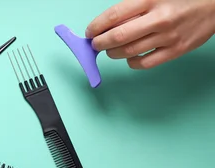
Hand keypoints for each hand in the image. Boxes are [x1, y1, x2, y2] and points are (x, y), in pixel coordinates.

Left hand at [86, 0, 214, 68]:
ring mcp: (168, 36)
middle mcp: (159, 18)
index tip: (90, 32)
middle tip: (96, 44)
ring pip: (129, 52)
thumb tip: (107, 21)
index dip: (96, 26)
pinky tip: (130, 57)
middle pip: (118, 37)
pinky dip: (132, 62)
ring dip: (114, 53)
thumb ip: (133, 5)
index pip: (114, 16)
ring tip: (111, 50)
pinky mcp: (176, 50)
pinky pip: (145, 63)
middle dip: (100, 43)